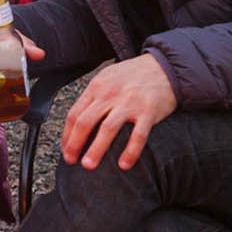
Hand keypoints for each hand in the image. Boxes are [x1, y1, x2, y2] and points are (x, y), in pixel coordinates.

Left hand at [59, 53, 177, 171]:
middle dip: (75, 144)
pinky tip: (124, 165)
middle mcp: (110, 94)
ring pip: (107, 129)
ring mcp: (130, 102)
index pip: (74, 114)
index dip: (67, 136)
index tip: (66, 151)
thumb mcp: (108, 78)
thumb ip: (93, 97)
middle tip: (71, 161)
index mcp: (97, 87)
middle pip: (85, 121)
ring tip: (88, 165)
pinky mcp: (149, 111)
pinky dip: (130, 152)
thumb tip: (77, 122)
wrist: (165, 67)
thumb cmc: (133, 76)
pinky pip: (138, 135)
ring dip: (96, 149)